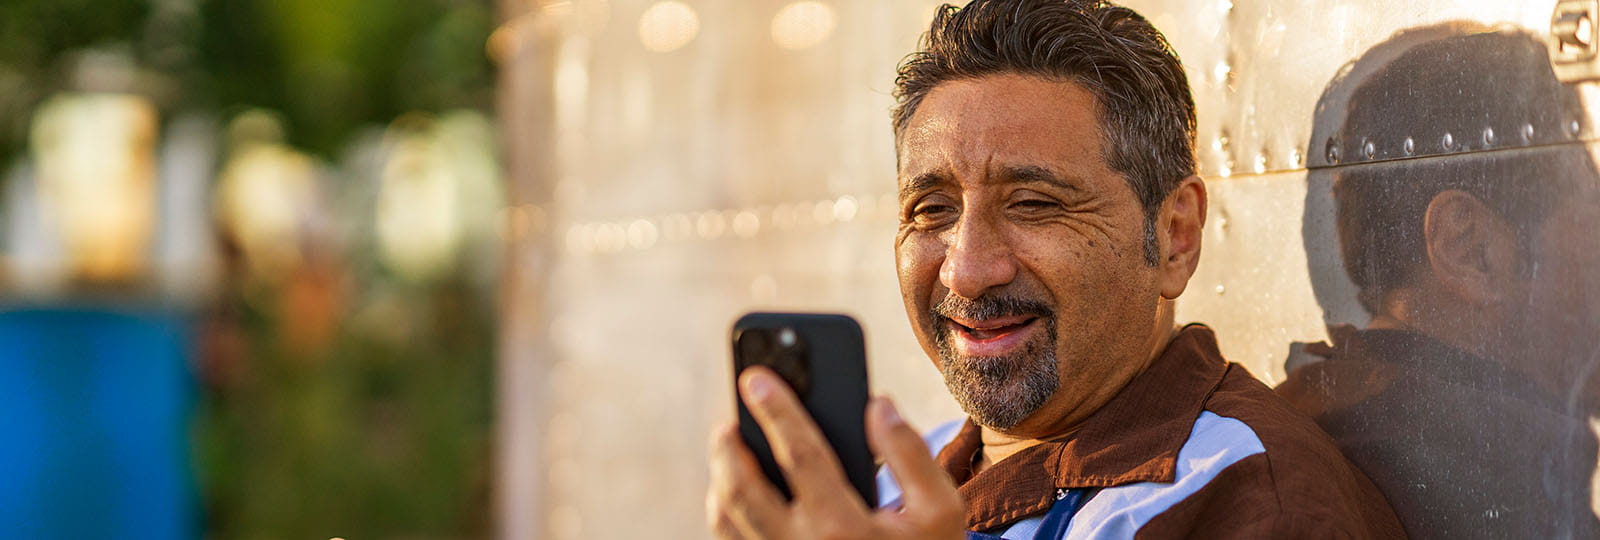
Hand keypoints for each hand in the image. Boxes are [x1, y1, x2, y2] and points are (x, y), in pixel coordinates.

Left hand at [706, 366, 964, 539]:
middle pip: (742, 490)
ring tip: (729, 448)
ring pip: (727, 520)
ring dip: (721, 480)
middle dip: (728, 448)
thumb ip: (911, 454)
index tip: (755, 376)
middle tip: (729, 421)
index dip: (777, 410)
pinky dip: (726, 512)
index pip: (800, 455)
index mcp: (844, 528)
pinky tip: (737, 490)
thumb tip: (878, 405)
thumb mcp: (940, 510)